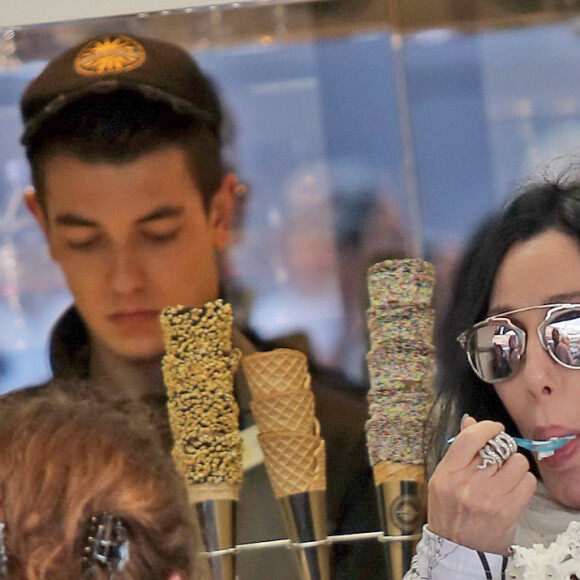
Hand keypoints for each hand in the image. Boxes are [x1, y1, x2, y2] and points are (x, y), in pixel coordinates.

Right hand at [427, 415, 536, 554]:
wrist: (457, 550)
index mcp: (447, 473)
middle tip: (499, 455)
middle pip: (497, 448)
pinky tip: (513, 487)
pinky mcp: (508, 511)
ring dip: (514, 465)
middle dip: (501, 448)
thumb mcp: (443, 479)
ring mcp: (489, 498)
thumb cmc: (448, 511)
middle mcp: (467, 484)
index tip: (494, 428)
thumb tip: (470, 421)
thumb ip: (458, 450)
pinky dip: (524, 481)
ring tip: (506, 473)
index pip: (470, 438)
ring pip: (517, 462)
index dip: (487, 427)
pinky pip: (528, 482)